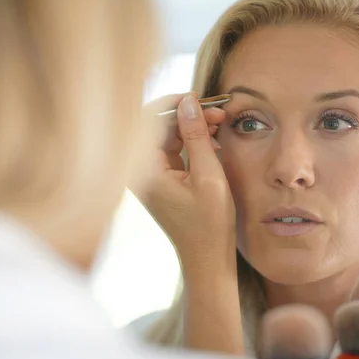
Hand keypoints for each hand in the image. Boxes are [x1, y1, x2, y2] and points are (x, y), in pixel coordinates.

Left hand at [134, 93, 236, 272]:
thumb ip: (197, 136)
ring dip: (191, 126)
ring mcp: (148, 175)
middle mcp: (139, 170)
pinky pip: (171, 149)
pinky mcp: (159, 179)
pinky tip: (212, 141)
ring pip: (166, 135)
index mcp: (143, 170)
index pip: (147, 120)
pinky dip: (191, 141)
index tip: (200, 99)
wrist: (206, 259)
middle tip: (219, 112)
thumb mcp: (208, 177)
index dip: (173, 104)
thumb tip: (190, 101)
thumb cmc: (208, 225)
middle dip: (187, 114)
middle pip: (157, 125)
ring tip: (220, 124)